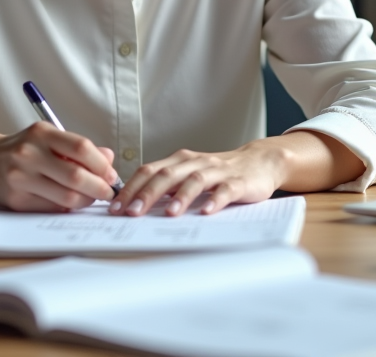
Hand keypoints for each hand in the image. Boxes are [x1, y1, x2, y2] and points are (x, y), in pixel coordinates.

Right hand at [0, 122, 120, 212]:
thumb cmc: (23, 149)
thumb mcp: (48, 138)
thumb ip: (79, 148)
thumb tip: (109, 158)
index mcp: (41, 134)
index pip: (81, 148)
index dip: (102, 164)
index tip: (112, 174)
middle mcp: (29, 154)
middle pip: (76, 176)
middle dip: (99, 188)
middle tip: (108, 192)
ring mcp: (21, 178)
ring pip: (66, 197)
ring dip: (86, 201)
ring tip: (92, 198)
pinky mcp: (17, 200)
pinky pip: (52, 208)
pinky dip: (68, 208)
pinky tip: (72, 203)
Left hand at [108, 140, 288, 216]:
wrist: (260, 161)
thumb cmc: (219, 172)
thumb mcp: (189, 174)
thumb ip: (166, 185)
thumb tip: (133, 204)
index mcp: (180, 161)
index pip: (149, 171)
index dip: (130, 188)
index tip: (114, 207)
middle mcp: (195, 163)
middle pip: (167, 174)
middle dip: (147, 194)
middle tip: (132, 213)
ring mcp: (217, 171)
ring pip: (195, 180)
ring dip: (180, 197)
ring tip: (169, 214)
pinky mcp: (238, 182)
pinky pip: (225, 190)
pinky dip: (215, 200)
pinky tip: (206, 212)